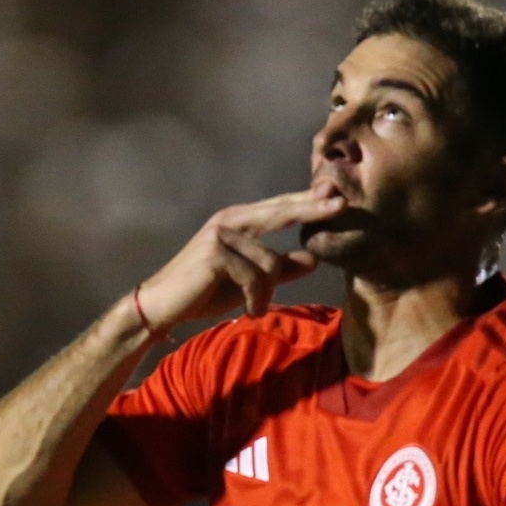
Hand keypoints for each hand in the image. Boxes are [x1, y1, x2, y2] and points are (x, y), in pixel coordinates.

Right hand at [134, 186, 344, 328]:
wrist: (163, 305)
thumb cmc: (206, 291)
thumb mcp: (250, 281)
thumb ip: (280, 270)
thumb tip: (312, 260)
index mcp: (238, 221)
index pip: (279, 208)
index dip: (307, 201)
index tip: (336, 195)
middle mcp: (229, 220)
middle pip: (280, 213)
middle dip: (311, 210)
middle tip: (341, 206)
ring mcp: (221, 234)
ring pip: (270, 262)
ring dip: (267, 293)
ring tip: (254, 308)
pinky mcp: (214, 254)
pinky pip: (254, 278)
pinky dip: (255, 299)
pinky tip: (248, 310)